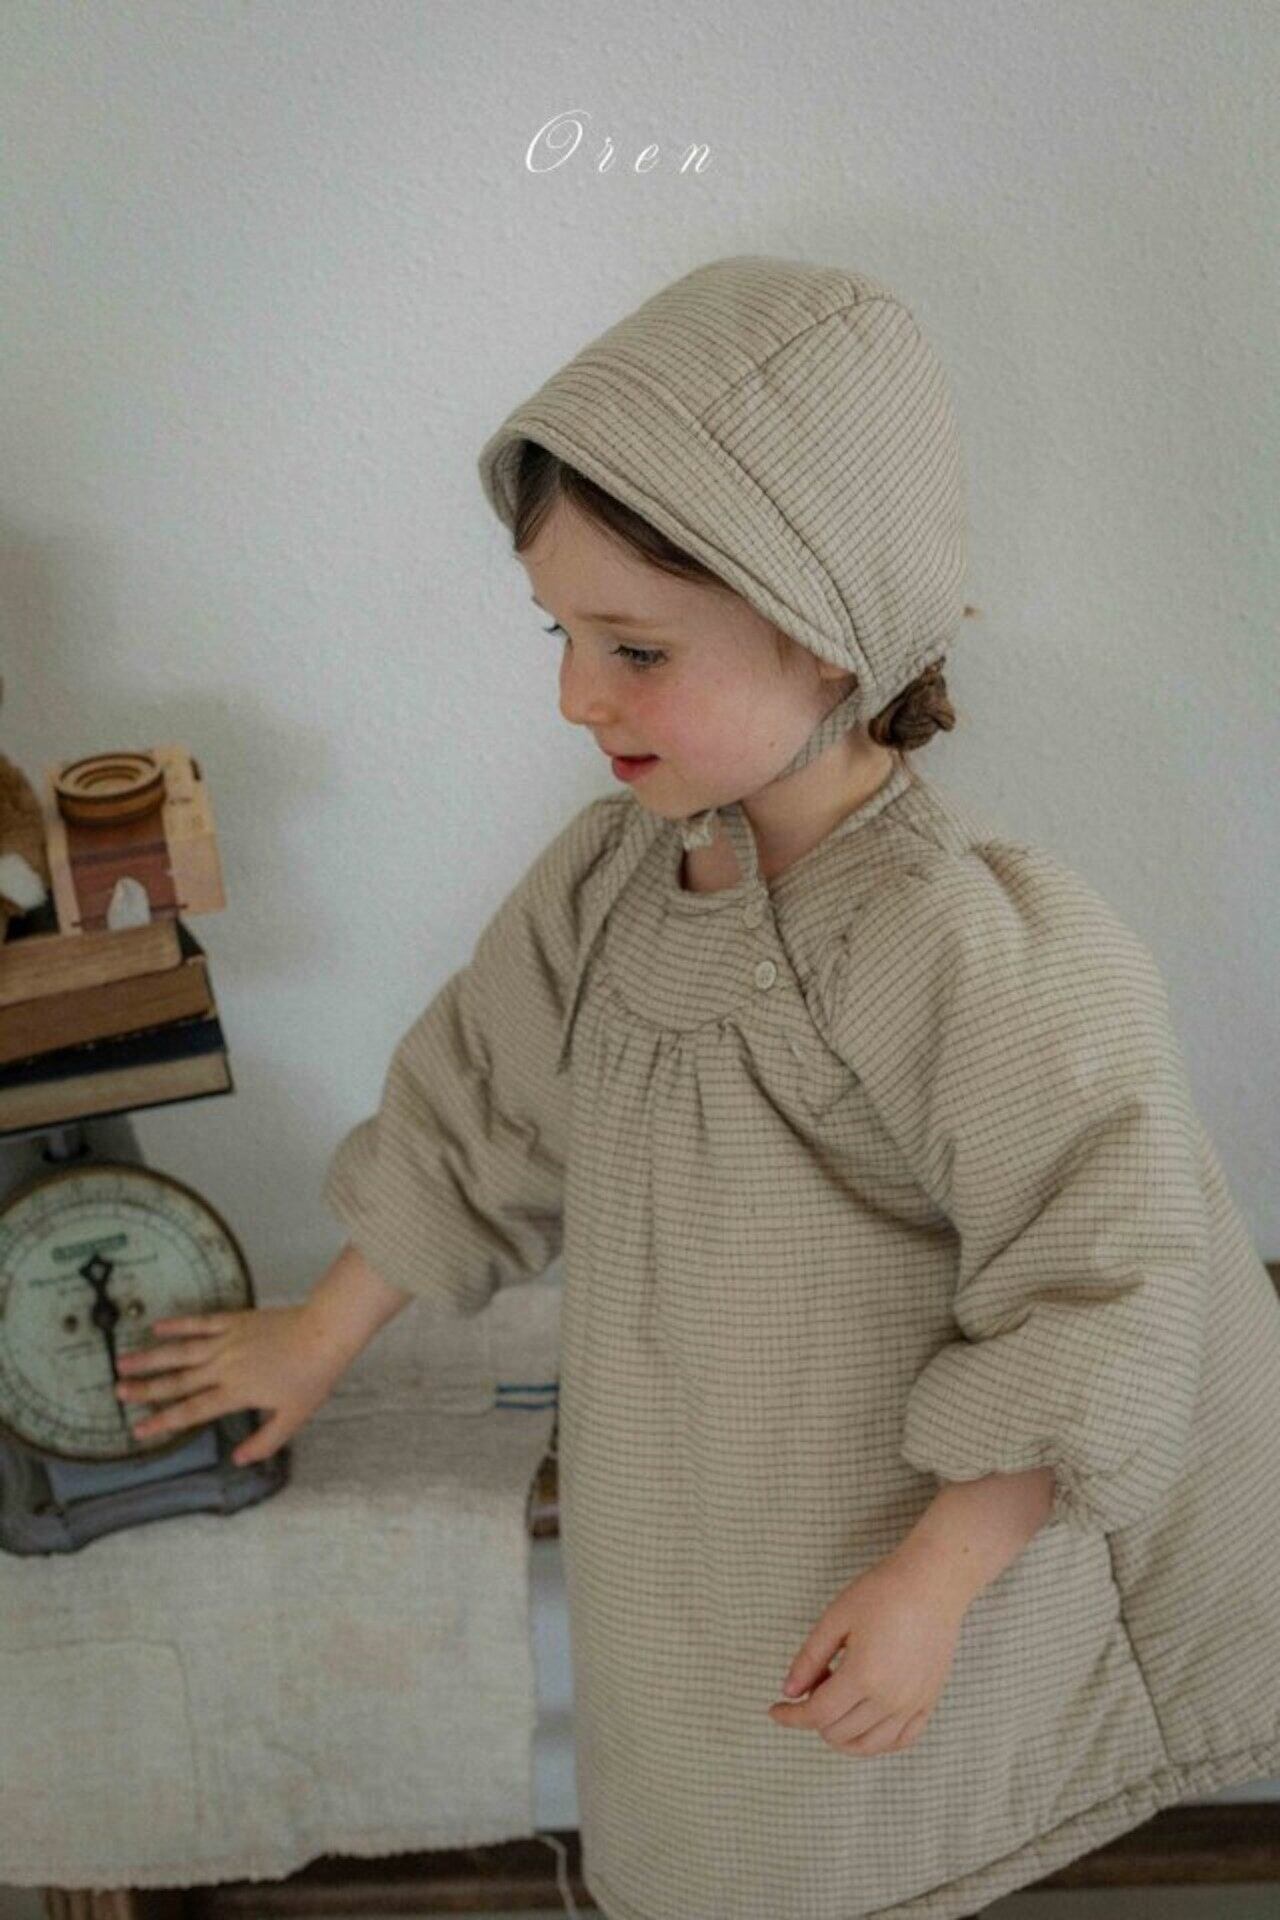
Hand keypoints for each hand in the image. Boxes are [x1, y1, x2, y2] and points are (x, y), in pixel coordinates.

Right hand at [113, 1302, 354, 1465]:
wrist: (325, 1334)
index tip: (138, 1429)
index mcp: (235, 1393)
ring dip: (150, 1357)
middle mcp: (224, 1367)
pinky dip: (178, 1324)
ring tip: (123, 1361)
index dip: (163, 1421)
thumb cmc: (312, 1377)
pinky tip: (157, 1326)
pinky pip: (200, 1322)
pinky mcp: (235, 1321)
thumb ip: (264, 1442)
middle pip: (177, 1381)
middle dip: (145, 1388)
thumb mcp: (292, 1418)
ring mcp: (227, 1341)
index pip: (191, 1411)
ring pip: (180, 1351)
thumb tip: (237, 1460)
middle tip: (118, 1392)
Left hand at [767, 1550, 969, 1755]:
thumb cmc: (882, 1593)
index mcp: (864, 1677)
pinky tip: (864, 1723)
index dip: (791, 1716)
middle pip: (839, 1733)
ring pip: (869, 1745)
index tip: (775, 1710)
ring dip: (842, 1736)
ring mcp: (912, 1705)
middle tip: (813, 1684)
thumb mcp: (836, 1618)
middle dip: (815, 1717)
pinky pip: (901, 1740)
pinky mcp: (928, 1702)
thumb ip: (809, 1658)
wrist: (932, 1583)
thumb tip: (788, 1692)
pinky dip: (877, 1741)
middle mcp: (890, 1699)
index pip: (818, 1714)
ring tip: (833, 1706)